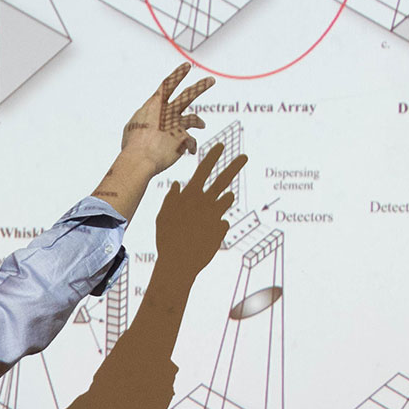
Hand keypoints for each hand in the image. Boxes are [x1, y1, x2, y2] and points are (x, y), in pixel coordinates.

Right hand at [119, 63, 215, 177]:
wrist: (141, 158)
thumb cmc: (132, 144)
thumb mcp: (133, 127)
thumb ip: (144, 120)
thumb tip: (147, 120)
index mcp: (154, 106)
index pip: (167, 85)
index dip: (178, 74)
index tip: (187, 66)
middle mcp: (168, 112)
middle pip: (188, 95)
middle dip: (201, 86)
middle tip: (211, 80)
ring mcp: (177, 125)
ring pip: (194, 118)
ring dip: (198, 121)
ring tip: (202, 124)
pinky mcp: (184, 139)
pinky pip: (191, 142)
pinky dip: (191, 146)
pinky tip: (191, 150)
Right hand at [155, 143, 247, 279]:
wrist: (179, 263)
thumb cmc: (167, 239)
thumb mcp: (163, 216)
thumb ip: (172, 198)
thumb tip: (178, 184)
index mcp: (190, 196)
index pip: (204, 170)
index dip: (213, 156)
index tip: (221, 145)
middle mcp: (206, 202)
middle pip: (223, 180)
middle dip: (234, 166)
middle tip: (245, 156)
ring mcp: (216, 215)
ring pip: (227, 199)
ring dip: (223, 200)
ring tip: (209, 212)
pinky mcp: (222, 229)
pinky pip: (222, 221)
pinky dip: (215, 224)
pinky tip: (204, 235)